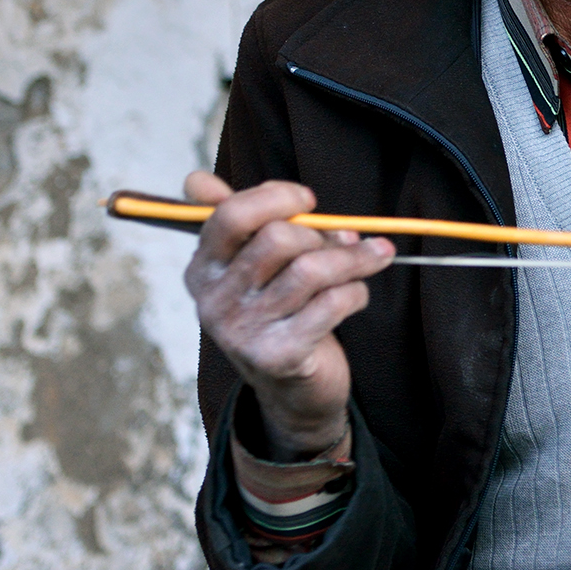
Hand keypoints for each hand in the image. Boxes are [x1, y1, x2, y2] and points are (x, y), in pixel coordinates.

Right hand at [182, 171, 394, 458]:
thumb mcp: (253, 263)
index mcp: (202, 269)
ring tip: (375, 257)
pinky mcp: (279, 357)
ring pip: (312, 269)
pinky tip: (357, 294)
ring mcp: (243, 332)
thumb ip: (236, 218)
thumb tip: (196, 181)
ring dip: (355, 258)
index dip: (276, 197)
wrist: (292, 388)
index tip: (308, 200)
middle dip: (323, 233)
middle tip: (345, 241)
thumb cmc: (278, 309)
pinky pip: (332, 303)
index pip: (229, 215)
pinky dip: (357, 292)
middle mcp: (213, 301)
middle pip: (278, 238)